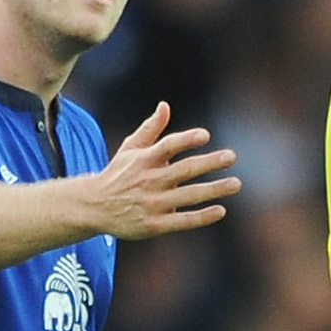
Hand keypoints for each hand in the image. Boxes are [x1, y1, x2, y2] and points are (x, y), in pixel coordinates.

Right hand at [89, 103, 238, 239]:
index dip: (186, 140)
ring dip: (213, 190)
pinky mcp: (154, 225)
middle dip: (209, 163)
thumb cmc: (118, 174)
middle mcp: (149, 181)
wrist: (95, 207)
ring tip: (236, 183)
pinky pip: (183, 221)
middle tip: (232, 156)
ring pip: (188, 196)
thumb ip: (150, 129)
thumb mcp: (130, 149)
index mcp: (144, 160)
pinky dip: (202, 217)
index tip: (206, 136)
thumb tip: (165, 105)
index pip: (168, 146)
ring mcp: (152, 204)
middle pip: (183, 170)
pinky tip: (221, 210)